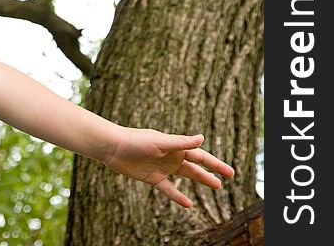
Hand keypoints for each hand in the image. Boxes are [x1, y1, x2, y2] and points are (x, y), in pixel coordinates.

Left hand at [101, 128, 234, 206]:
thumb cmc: (136, 141)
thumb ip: (181, 142)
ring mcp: (162, 168)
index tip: (229, 172)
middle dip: (211, 172)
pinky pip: (169, 189)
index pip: (200, 156)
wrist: (113, 147)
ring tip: (217, 186)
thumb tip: (202, 138)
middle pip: (196, 167)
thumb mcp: (160, 142)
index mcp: (175, 147)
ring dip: (201, 180)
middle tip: (227, 179)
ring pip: (186, 176)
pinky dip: (178, 196)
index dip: (215, 164)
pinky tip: (189, 204)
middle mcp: (171, 157)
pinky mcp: (152, 178)